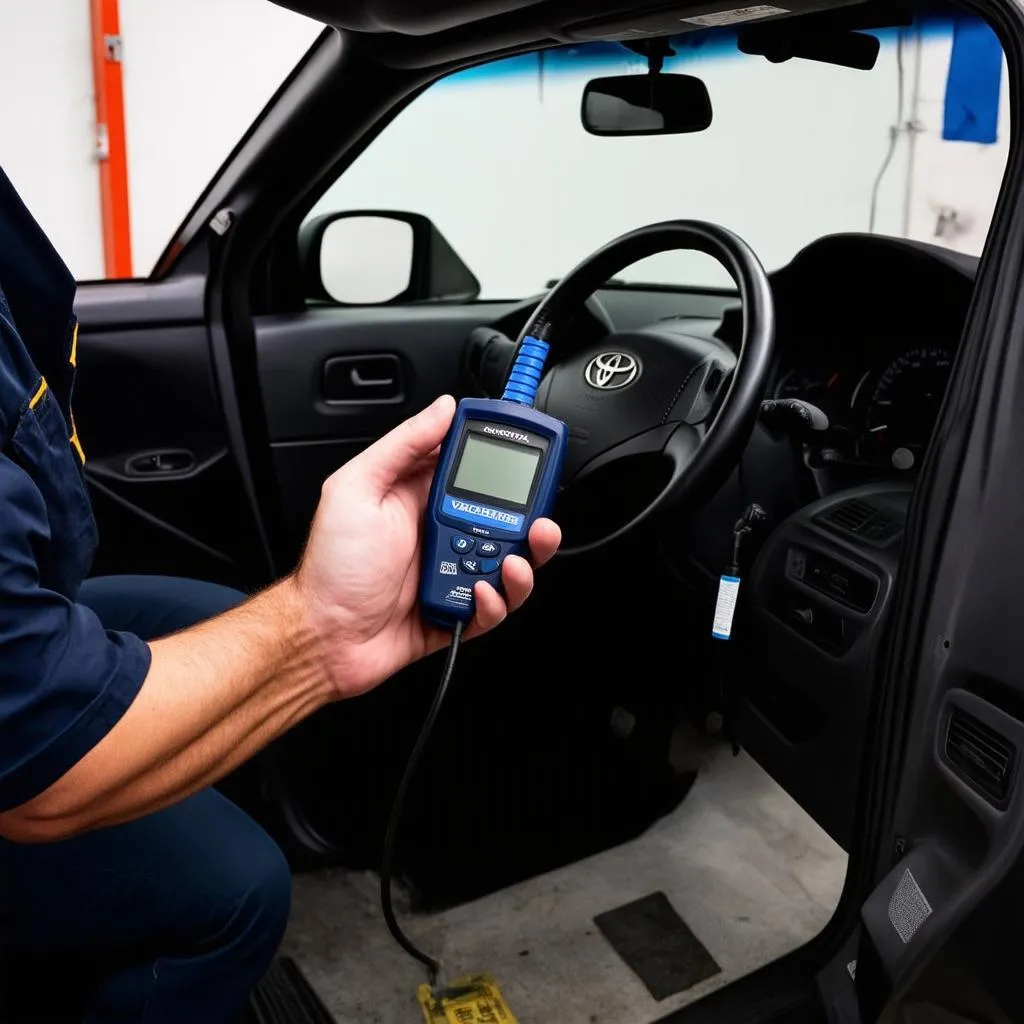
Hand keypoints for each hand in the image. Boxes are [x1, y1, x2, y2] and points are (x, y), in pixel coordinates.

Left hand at [293, 395, 560, 697]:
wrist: (324, 637)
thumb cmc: (331, 567)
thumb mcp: (356, 488)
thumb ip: (402, 445)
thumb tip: (442, 409)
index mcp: (420, 498)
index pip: (473, 469)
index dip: (502, 461)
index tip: (524, 455)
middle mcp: (441, 534)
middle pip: (505, 520)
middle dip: (530, 520)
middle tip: (537, 522)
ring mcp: (452, 574)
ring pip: (510, 564)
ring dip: (522, 564)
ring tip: (514, 561)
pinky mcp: (457, 613)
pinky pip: (495, 609)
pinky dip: (497, 603)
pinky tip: (481, 594)